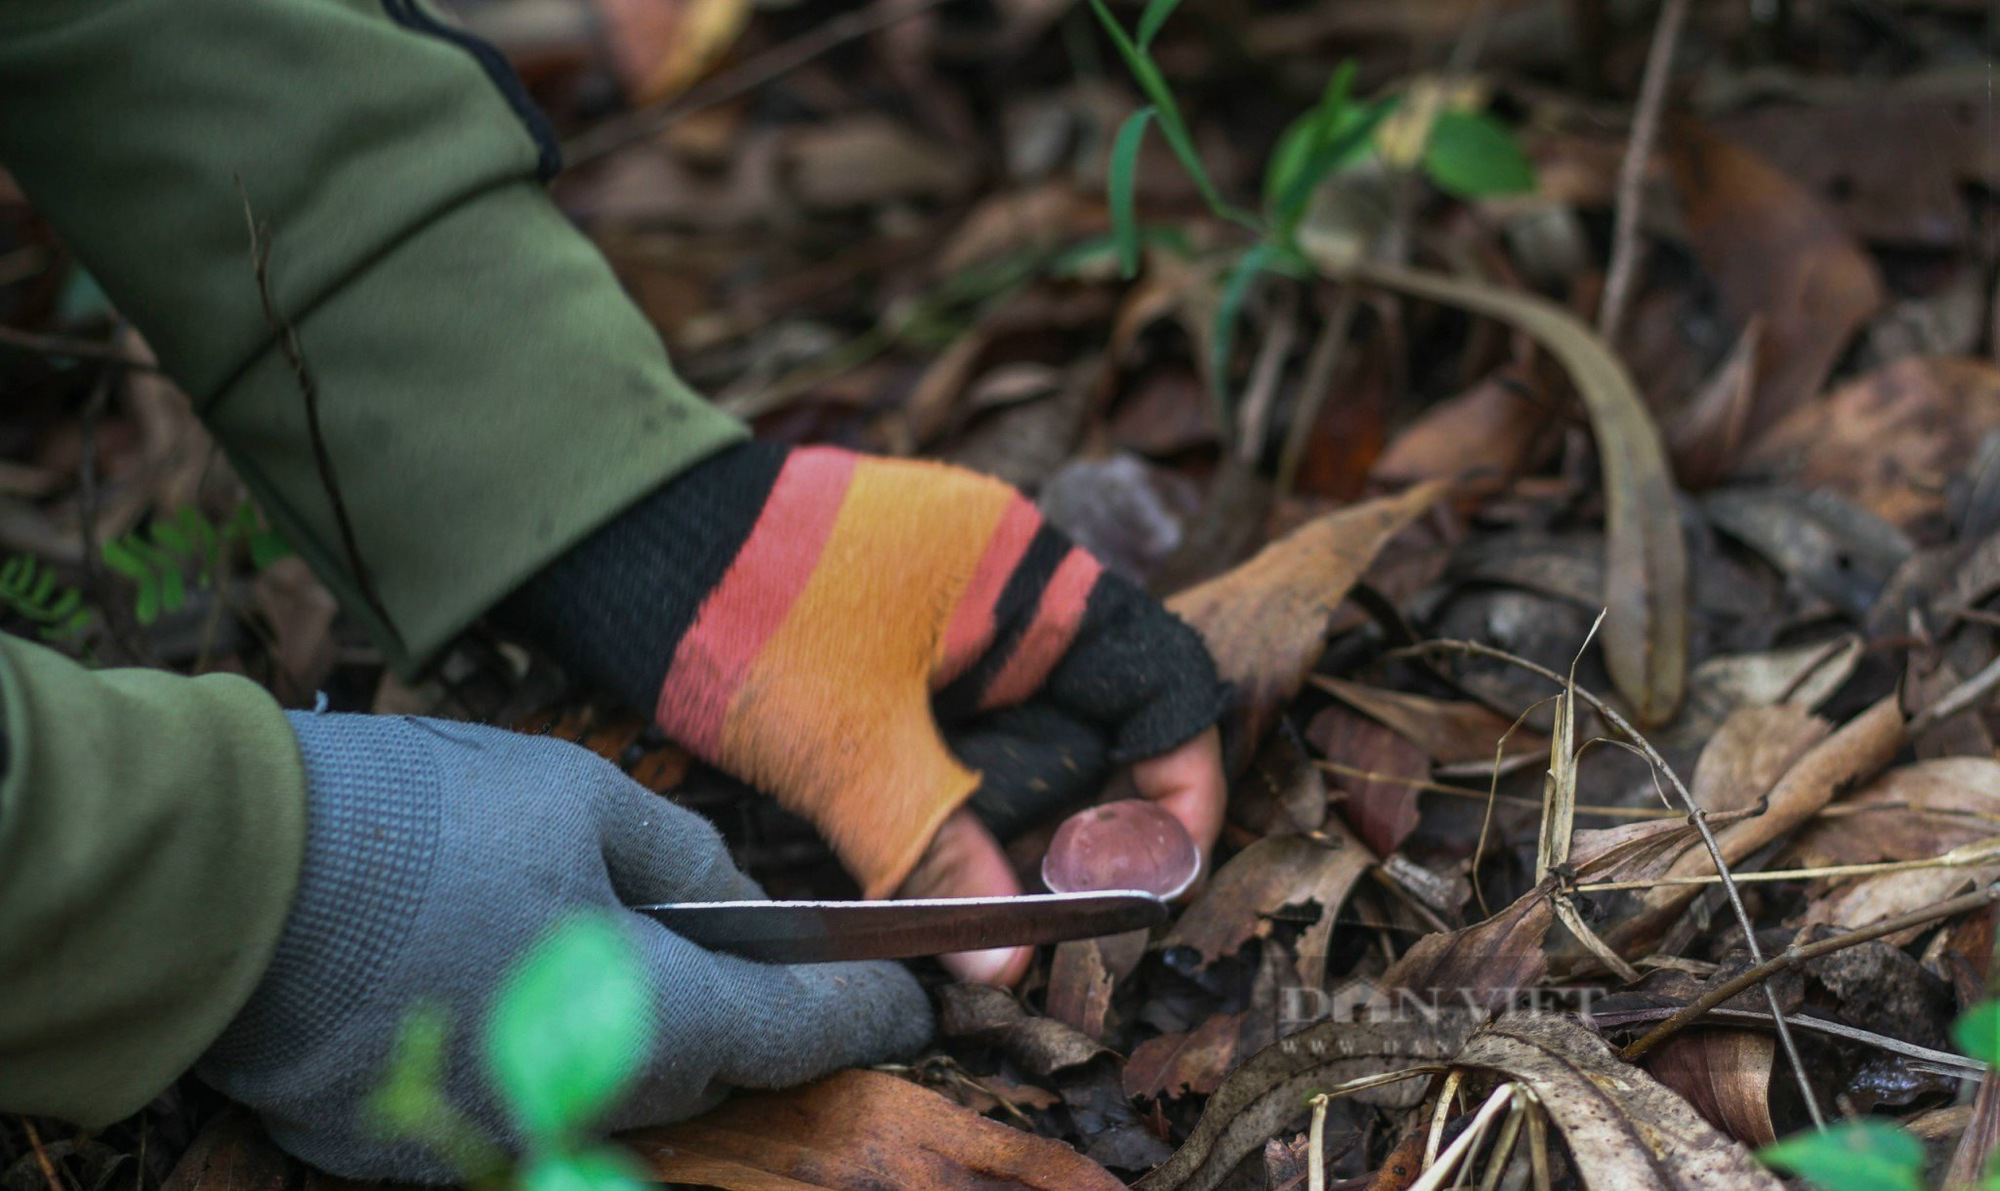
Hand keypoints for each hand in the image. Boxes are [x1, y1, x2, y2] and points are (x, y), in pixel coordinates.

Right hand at [197, 711, 930, 1182]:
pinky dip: (544, 1055)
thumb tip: (740, 905)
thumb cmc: (413, 823)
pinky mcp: (410, 1152)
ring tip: (615, 950)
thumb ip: (687, 862)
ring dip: (639, 1035)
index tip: (913, 1006)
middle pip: (707, 1068)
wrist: (220, 879)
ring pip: (613, 1093)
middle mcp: (580, 1108)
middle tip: (765, 958)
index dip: (867, 1014)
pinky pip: (520, 1107)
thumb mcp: (578, 800)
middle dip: (748, 1016)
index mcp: (643, 1019)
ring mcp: (491, 1144)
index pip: (795, 1031)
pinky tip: (515, 984)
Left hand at [498, 444, 1229, 983]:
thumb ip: (934, 847)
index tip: (1148, 882)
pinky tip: (907, 846)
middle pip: (1096, 727)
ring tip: (961, 891)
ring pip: (1021, 741)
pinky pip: (957, 734)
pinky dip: (946, 795)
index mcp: (1030, 576)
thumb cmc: (738, 609)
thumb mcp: (845, 744)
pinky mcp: (892, 646)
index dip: (1175, 788)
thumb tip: (1010, 964)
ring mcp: (949, 615)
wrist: (611, 539)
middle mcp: (1008, 588)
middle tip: (1030, 910)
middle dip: (1074, 826)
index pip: (1163, 685)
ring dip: (1000, 821)